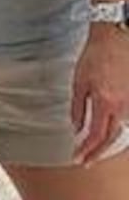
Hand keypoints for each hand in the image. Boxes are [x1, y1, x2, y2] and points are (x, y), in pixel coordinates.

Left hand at [73, 25, 128, 163]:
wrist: (115, 39)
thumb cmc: (95, 56)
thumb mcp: (79, 81)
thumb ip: (78, 107)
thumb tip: (76, 127)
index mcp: (106, 102)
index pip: (96, 135)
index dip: (87, 149)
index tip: (78, 158)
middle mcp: (122, 107)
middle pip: (110, 138)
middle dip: (97, 152)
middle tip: (85, 160)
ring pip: (119, 130)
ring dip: (106, 142)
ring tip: (92, 149)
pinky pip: (125, 119)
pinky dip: (115, 128)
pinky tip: (106, 131)